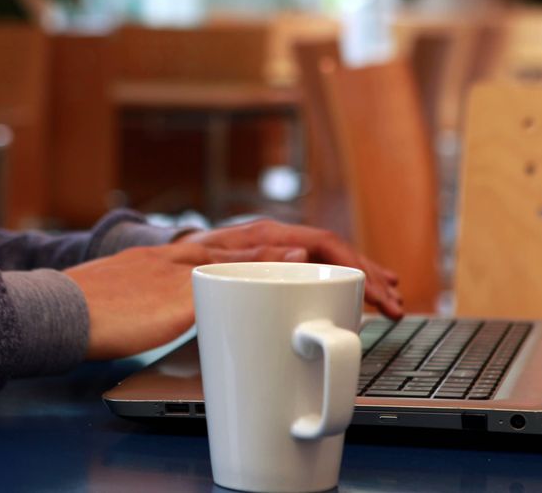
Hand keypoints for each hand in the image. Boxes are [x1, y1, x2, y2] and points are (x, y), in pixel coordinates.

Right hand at [66, 242, 312, 359]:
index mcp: (161, 256)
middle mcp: (175, 255)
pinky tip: (291, 265)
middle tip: (317, 251)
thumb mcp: (123, 295)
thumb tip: (160, 320)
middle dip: (280, 243)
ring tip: (321, 252)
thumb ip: (150, 300)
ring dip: (283, 251)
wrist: (57, 311)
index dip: (253, 246)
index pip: (217, 242)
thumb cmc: (84, 312)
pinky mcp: (180, 294)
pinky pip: (233, 275)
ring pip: (242, 251)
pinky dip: (265, 267)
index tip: (281, 252)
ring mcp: (179, 272)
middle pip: (240, 238)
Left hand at [175, 219, 402, 318]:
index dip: (356, 266)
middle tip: (397, 304)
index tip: (378, 290)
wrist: (144, 282)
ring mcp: (269, 257)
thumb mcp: (203, 267)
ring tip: (391, 299)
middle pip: (331, 254)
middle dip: (368, 277)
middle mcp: (270, 242)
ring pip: (325, 265)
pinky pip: (310, 275)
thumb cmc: (168, 276)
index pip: (323, 243)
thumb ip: (248, 260)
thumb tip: (299, 252)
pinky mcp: (266, 274)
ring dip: (359, 281)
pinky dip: (337, 285)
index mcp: (260, 237)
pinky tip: (353, 297)